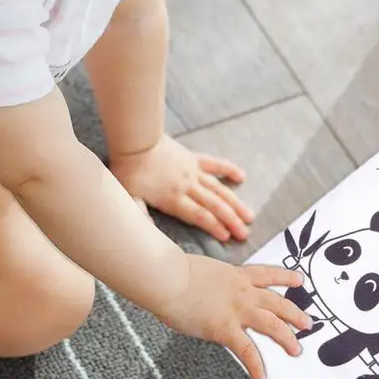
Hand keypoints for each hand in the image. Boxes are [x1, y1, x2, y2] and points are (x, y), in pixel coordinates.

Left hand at [109, 135, 253, 241]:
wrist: (135, 141)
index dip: (214, 227)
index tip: (227, 237)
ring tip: (249, 215)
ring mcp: (193, 171)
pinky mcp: (193, 158)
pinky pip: (215, 164)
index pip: (199, 216)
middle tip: (245, 233)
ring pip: (219, 189)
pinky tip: (242, 177)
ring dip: (235, 203)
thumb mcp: (129, 198)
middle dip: (231, 221)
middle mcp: (188, 187)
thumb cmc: (128, 171)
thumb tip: (148, 236)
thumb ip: (140, 216)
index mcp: (173, 199)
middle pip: (214, 206)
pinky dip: (229, 170)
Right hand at [158, 254, 311, 378]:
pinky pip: (246, 350)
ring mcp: (237, 310)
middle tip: (308, 323)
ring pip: (272, 324)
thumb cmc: (175, 273)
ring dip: (287, 338)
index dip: (286, 277)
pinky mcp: (225, 328)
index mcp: (237, 275)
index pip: (268, 274)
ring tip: (297, 349)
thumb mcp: (204, 271)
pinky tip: (261, 376)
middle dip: (295, 314)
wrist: (168, 279)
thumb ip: (213, 282)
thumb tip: (207, 289)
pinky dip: (256, 364)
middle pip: (278, 302)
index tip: (299, 280)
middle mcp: (243, 291)